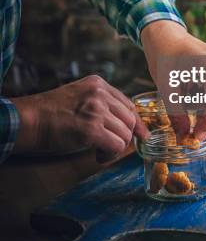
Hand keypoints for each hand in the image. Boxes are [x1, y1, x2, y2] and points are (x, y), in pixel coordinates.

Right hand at [10, 75, 148, 161]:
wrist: (29, 120)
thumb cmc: (52, 112)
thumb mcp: (80, 96)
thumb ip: (102, 103)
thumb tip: (128, 123)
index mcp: (98, 83)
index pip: (128, 104)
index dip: (135, 123)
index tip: (141, 135)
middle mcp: (100, 93)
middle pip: (130, 119)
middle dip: (124, 137)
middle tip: (108, 147)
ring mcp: (96, 110)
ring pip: (125, 134)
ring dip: (115, 148)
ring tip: (99, 151)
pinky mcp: (91, 129)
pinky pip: (117, 146)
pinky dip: (110, 155)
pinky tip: (98, 156)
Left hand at [141, 21, 205, 139]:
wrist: (166, 35)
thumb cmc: (164, 57)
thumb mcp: (166, 88)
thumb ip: (176, 114)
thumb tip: (184, 137)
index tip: (195, 137)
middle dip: (204, 117)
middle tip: (188, 129)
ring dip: (204, 106)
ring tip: (185, 102)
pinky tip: (191, 90)